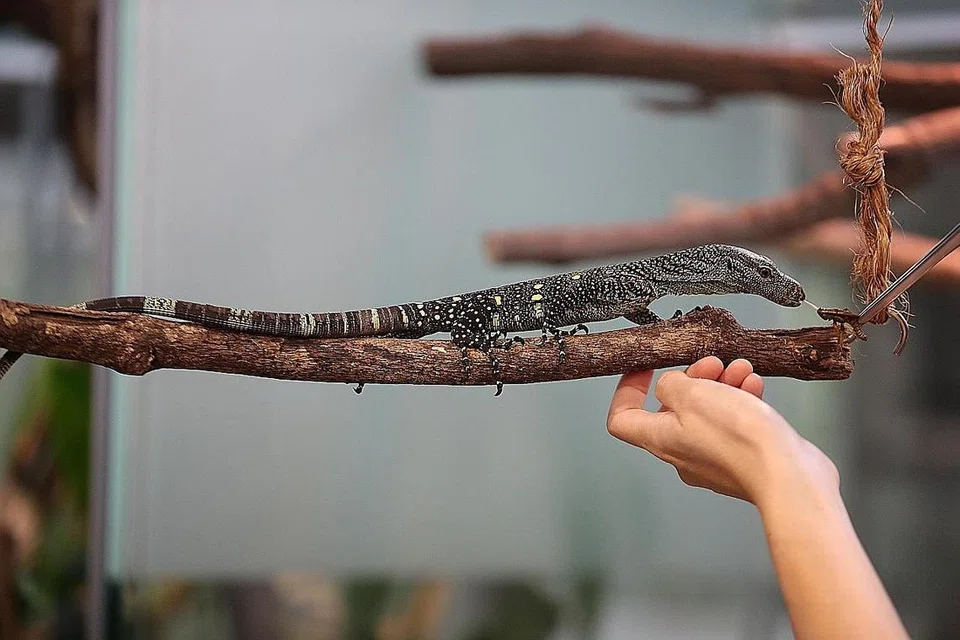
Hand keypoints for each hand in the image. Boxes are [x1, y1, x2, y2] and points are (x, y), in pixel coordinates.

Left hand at [606, 356, 837, 507]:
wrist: (788, 475)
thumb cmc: (739, 440)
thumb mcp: (692, 393)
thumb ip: (672, 384)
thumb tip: (670, 385)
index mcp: (660, 439)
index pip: (622, 419)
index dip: (627, 392)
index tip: (643, 370)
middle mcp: (682, 453)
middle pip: (672, 409)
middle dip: (692, 379)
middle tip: (710, 364)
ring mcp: (712, 459)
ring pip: (707, 412)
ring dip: (721, 385)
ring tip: (739, 370)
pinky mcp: (741, 460)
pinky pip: (734, 424)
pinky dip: (741, 400)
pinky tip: (753, 386)